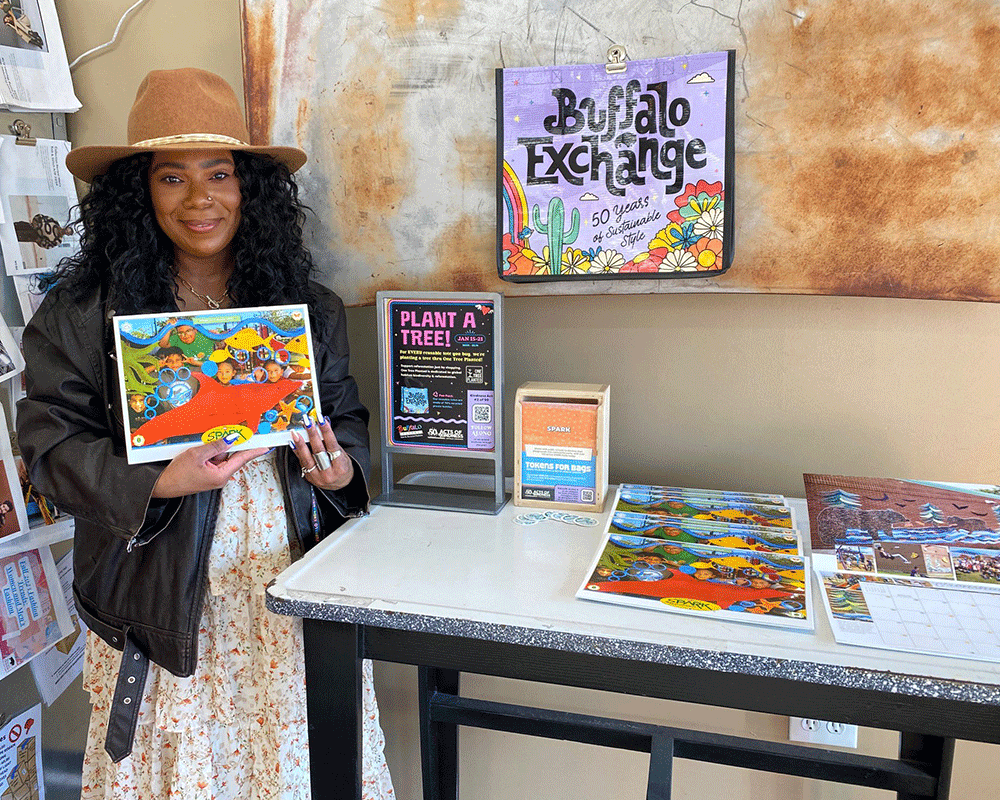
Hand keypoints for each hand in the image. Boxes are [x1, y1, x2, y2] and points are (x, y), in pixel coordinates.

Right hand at [151, 436, 268, 497]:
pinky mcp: (207, 475)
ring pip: (220, 457)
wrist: (163, 485)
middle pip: (230, 456)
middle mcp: (220, 477)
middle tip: (217, 439)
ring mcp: (214, 477)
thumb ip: (216, 445)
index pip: (242, 459)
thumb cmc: (177, 474)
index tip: (265, 447)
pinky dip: (208, 454)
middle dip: (223, 446)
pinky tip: (196, 454)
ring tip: (197, 452)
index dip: (254, 451)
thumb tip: (231, 438)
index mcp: (221, 475)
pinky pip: (213, 460)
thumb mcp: (197, 455)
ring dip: (212, 450)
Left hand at [290, 414, 353, 490]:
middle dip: (312, 434)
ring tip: (296, 433)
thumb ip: (331, 440)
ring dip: (300, 444)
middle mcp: (329, 473)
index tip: (321, 420)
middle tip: (307, 422)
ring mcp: (318, 477)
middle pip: (319, 451)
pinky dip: (297, 452)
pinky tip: (292, 443)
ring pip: (307, 459)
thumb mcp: (342, 453)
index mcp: (340, 466)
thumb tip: (324, 422)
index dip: (326, 431)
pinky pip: (301, 463)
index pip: (332, 445)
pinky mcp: (309, 477)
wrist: (341, 483)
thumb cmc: (342, 466)